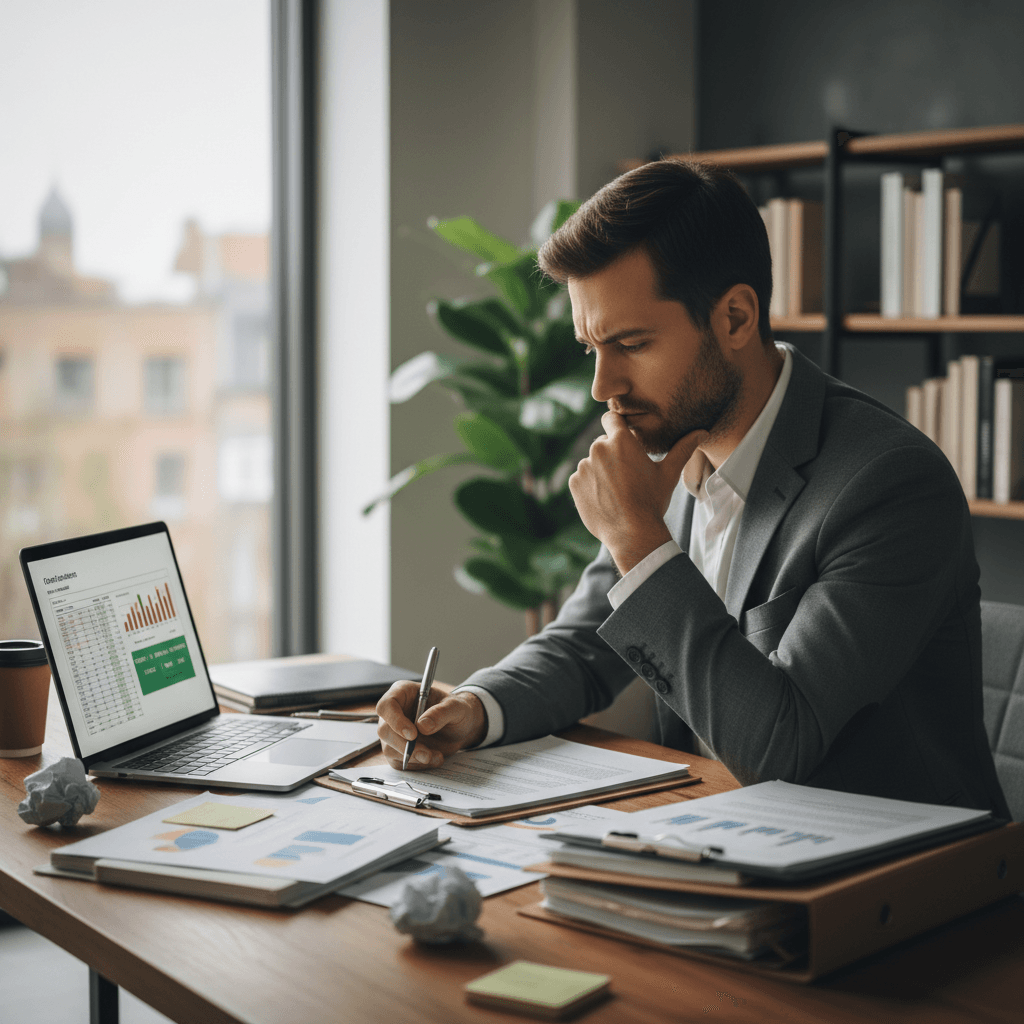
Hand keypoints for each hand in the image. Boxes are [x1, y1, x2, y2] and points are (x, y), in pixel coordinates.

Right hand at [375, 682, 486, 769]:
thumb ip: (441, 713)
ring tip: (436, 756)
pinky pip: (399, 762)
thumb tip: (422, 725)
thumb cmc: (456, 710)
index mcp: (403, 693)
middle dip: (405, 746)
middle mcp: (394, 713)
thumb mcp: (456, 707)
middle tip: (426, 754)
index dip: (395, 720)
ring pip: (389, 749)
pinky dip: (416, 765)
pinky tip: (433, 758)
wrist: (460, 728)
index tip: (412, 734)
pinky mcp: (398, 750)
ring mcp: (394, 732)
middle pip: (384, 731)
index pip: (387, 705)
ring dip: (413, 757)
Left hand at [569, 411, 707, 574]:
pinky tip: (605, 499)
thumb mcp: (669, 474)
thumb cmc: (652, 501)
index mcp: (621, 440)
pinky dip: (590, 485)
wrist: (632, 533)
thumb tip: (702, 432)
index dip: (617, 426)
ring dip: (600, 470)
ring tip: (617, 490)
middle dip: (612, 454)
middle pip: (603, 443)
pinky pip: (581, 478)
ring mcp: (584, 466)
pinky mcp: (574, 483)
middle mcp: (598, 449)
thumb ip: (683, 449)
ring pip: (592, 462)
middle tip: (627, 475)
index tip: (623, 437)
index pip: (611, 418)